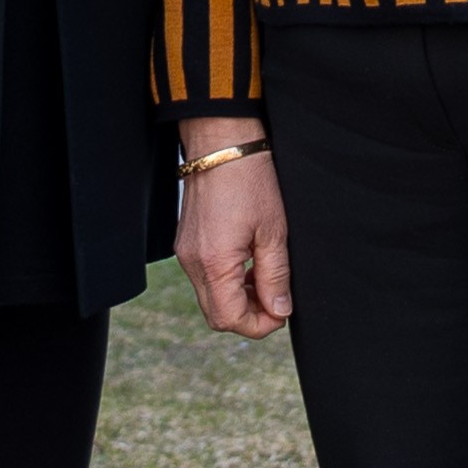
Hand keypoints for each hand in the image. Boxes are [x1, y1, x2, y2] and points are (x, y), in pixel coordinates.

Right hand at [173, 117, 290, 337]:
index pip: (230, 319)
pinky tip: (246, 261)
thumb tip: (279, 311)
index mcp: (214, 263)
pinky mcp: (187, 242)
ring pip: (210, 297)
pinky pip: (204, 277)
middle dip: (248, 316)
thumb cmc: (251, 180)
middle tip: (275, 299)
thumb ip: (275, 276)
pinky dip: (226, 281)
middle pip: (216, 315)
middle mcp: (193, 262)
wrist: (222, 142)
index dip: (259, 325)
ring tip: (264, 276)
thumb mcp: (274, 231)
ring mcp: (185, 252)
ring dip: (238, 298)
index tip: (281, 312)